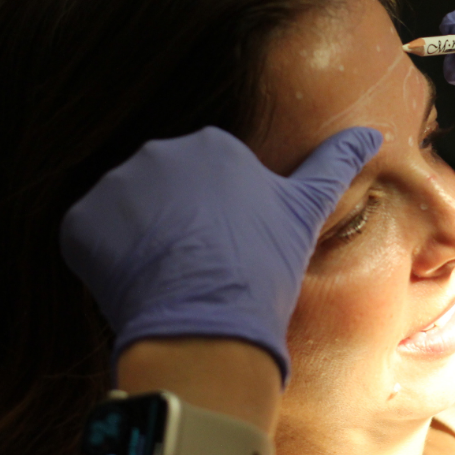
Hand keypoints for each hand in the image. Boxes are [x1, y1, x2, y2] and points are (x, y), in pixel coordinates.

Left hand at [60, 126, 381, 381]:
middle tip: (200, 265)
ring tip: (171, 277)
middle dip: (177, 224)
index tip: (230, 247)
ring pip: (126, 213)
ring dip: (141, 240)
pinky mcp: (81, 221)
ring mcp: (115, 185)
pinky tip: (139, 285)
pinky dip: (107, 261)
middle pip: (163, 190)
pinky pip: (90, 237)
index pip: (207, 177)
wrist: (211, 321)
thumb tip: (372, 133)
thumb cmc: (265, 266)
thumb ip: (334, 163)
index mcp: (212, 144)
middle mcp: (158, 151)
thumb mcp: (306, 210)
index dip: (219, 217)